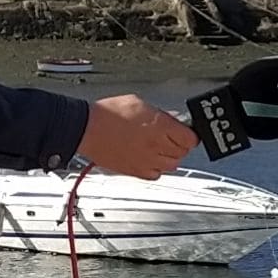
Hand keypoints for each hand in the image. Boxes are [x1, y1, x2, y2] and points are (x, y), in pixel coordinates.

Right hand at [77, 95, 194, 181]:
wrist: (86, 128)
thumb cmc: (107, 113)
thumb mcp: (139, 102)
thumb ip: (159, 114)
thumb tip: (170, 120)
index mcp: (160, 126)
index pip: (190, 138)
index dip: (190, 135)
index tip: (187, 133)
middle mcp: (156, 145)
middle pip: (182, 153)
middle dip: (180, 145)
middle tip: (172, 139)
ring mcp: (146, 160)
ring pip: (172, 166)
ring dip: (170, 158)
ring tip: (161, 149)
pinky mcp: (135, 170)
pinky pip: (155, 175)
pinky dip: (156, 168)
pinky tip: (149, 158)